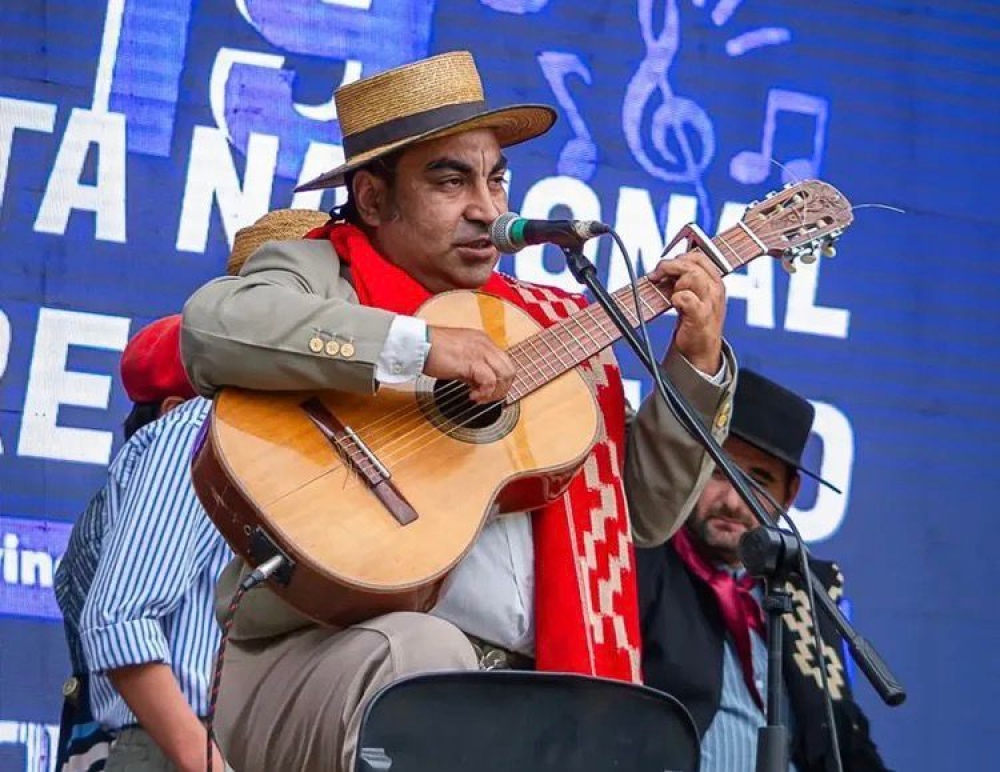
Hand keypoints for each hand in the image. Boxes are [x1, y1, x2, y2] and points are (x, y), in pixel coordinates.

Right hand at [424, 326, 515, 402]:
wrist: (418, 344)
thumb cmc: (431, 350)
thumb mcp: (459, 359)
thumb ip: (472, 370)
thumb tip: (480, 386)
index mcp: (483, 340)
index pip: (504, 362)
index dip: (500, 381)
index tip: (489, 392)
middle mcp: (485, 344)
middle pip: (510, 369)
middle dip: (503, 388)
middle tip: (488, 398)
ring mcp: (480, 351)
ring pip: (505, 374)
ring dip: (495, 392)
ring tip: (481, 398)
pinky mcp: (472, 362)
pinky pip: (490, 381)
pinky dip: (485, 393)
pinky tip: (473, 396)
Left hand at [647, 250, 725, 374]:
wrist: (700, 349)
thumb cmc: (695, 320)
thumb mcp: (693, 295)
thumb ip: (683, 280)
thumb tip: (663, 267)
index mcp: (714, 281)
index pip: (698, 257)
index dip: (678, 257)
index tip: (664, 267)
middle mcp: (715, 289)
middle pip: (694, 263)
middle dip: (670, 266)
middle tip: (656, 276)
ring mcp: (710, 303)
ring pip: (692, 276)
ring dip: (675, 282)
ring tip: (671, 294)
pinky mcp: (701, 317)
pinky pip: (687, 298)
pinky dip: (676, 298)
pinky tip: (674, 303)